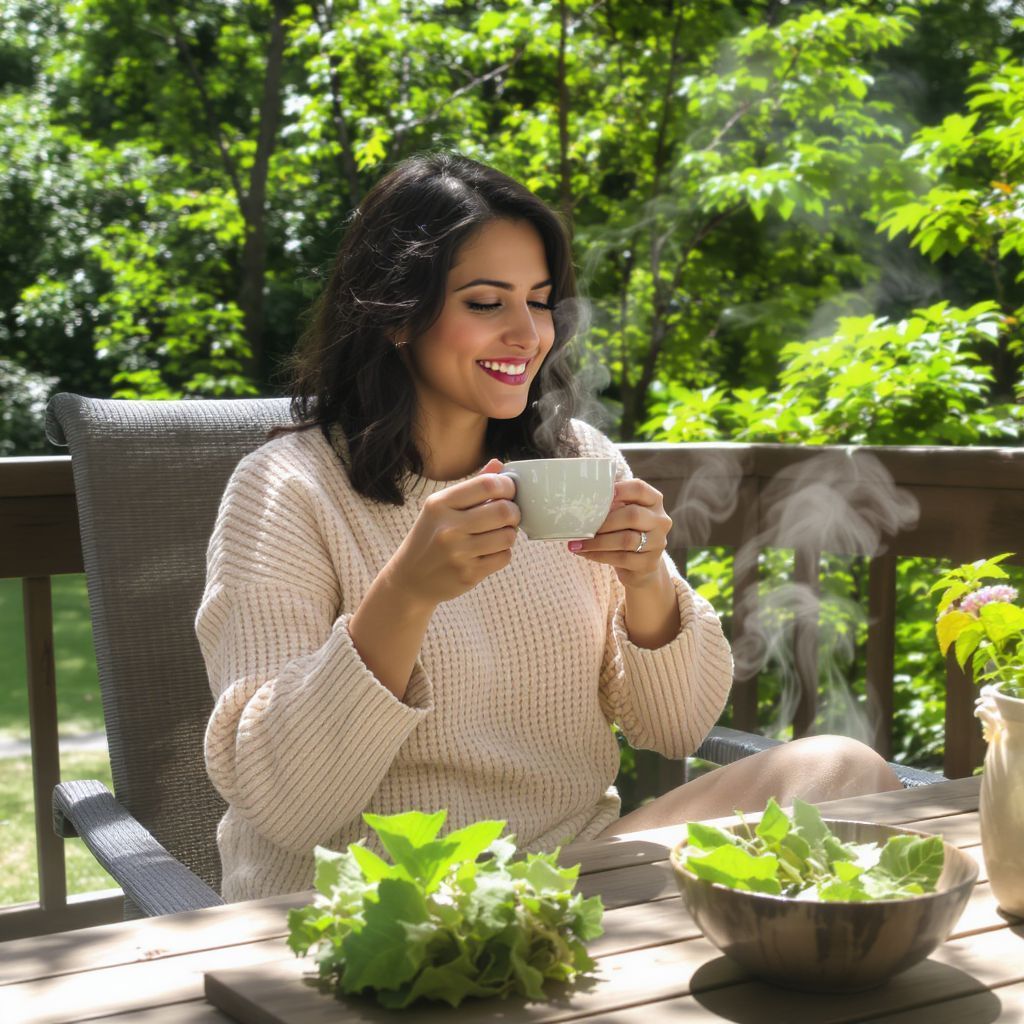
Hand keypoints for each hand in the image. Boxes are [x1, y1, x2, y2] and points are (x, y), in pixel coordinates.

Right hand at [384, 459, 519, 607]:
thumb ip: (472, 487)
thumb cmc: (430, 537)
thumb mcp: (441, 508)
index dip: (507, 485)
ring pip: (508, 536)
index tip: (508, 491)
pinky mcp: (468, 574)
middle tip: (509, 514)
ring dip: (510, 533)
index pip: (487, 485)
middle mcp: (448, 528)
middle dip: (514, 511)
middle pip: (503, 510)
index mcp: (440, 504)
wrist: (410, 579)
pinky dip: (503, 553)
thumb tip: (499, 464)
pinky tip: (489, 551)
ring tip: (498, 533)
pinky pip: (504, 557)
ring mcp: (458, 553)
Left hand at [569, 478, 672, 588]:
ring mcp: (658, 543)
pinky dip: (599, 555)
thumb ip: (612, 503)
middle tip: (582, 526)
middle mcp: (660, 520)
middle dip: (604, 521)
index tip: (597, 494)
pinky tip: (585, 553)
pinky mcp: (649, 563)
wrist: (640, 566)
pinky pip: (621, 558)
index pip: (640, 489)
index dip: (620, 490)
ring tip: (578, 543)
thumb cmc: (626, 532)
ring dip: (598, 541)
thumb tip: (584, 496)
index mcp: (653, 501)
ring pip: (626, 540)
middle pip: (633, 515)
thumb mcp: (623, 514)